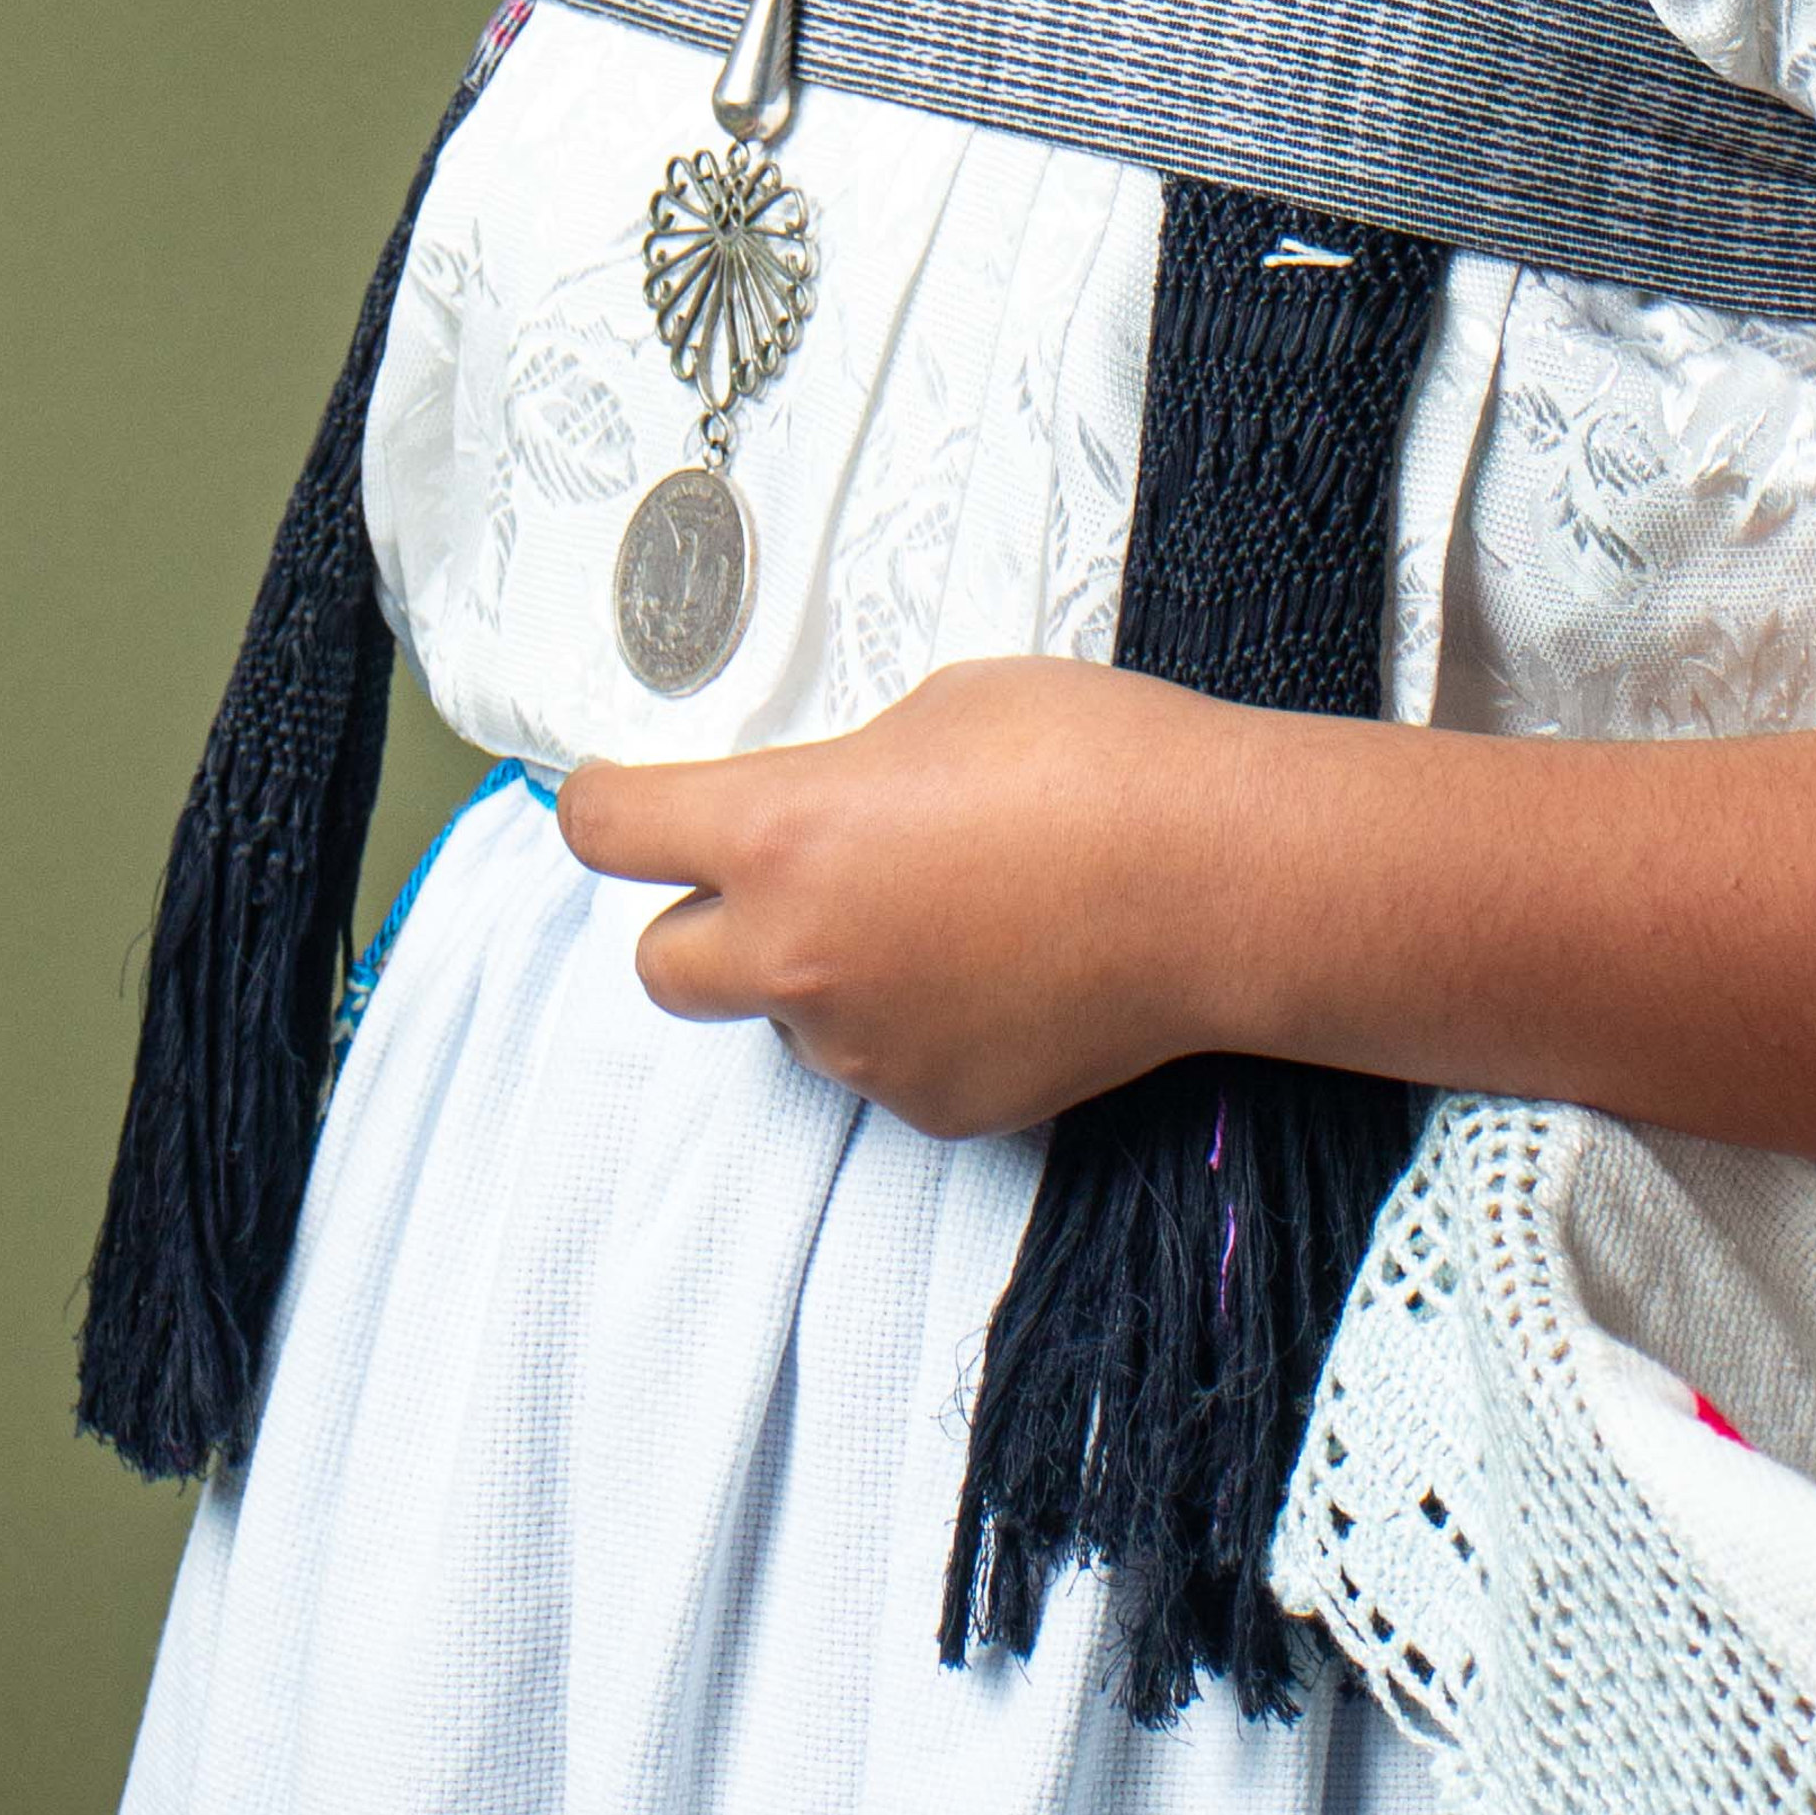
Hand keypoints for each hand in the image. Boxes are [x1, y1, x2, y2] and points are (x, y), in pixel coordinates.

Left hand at [552, 655, 1241, 1138]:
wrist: (1217, 878)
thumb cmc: (1094, 761)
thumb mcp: (938, 708)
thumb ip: (846, 769)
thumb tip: (831, 810)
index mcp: (780, 832)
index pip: (610, 830)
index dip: (598, 806)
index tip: (609, 799)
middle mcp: (797, 955)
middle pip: (665, 965)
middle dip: (703, 920)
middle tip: (776, 879)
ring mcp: (864, 1046)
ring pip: (791, 1017)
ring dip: (826, 974)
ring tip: (945, 914)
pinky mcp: (934, 1105)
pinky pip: (884, 1064)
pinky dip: (914, 1024)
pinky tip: (998, 970)